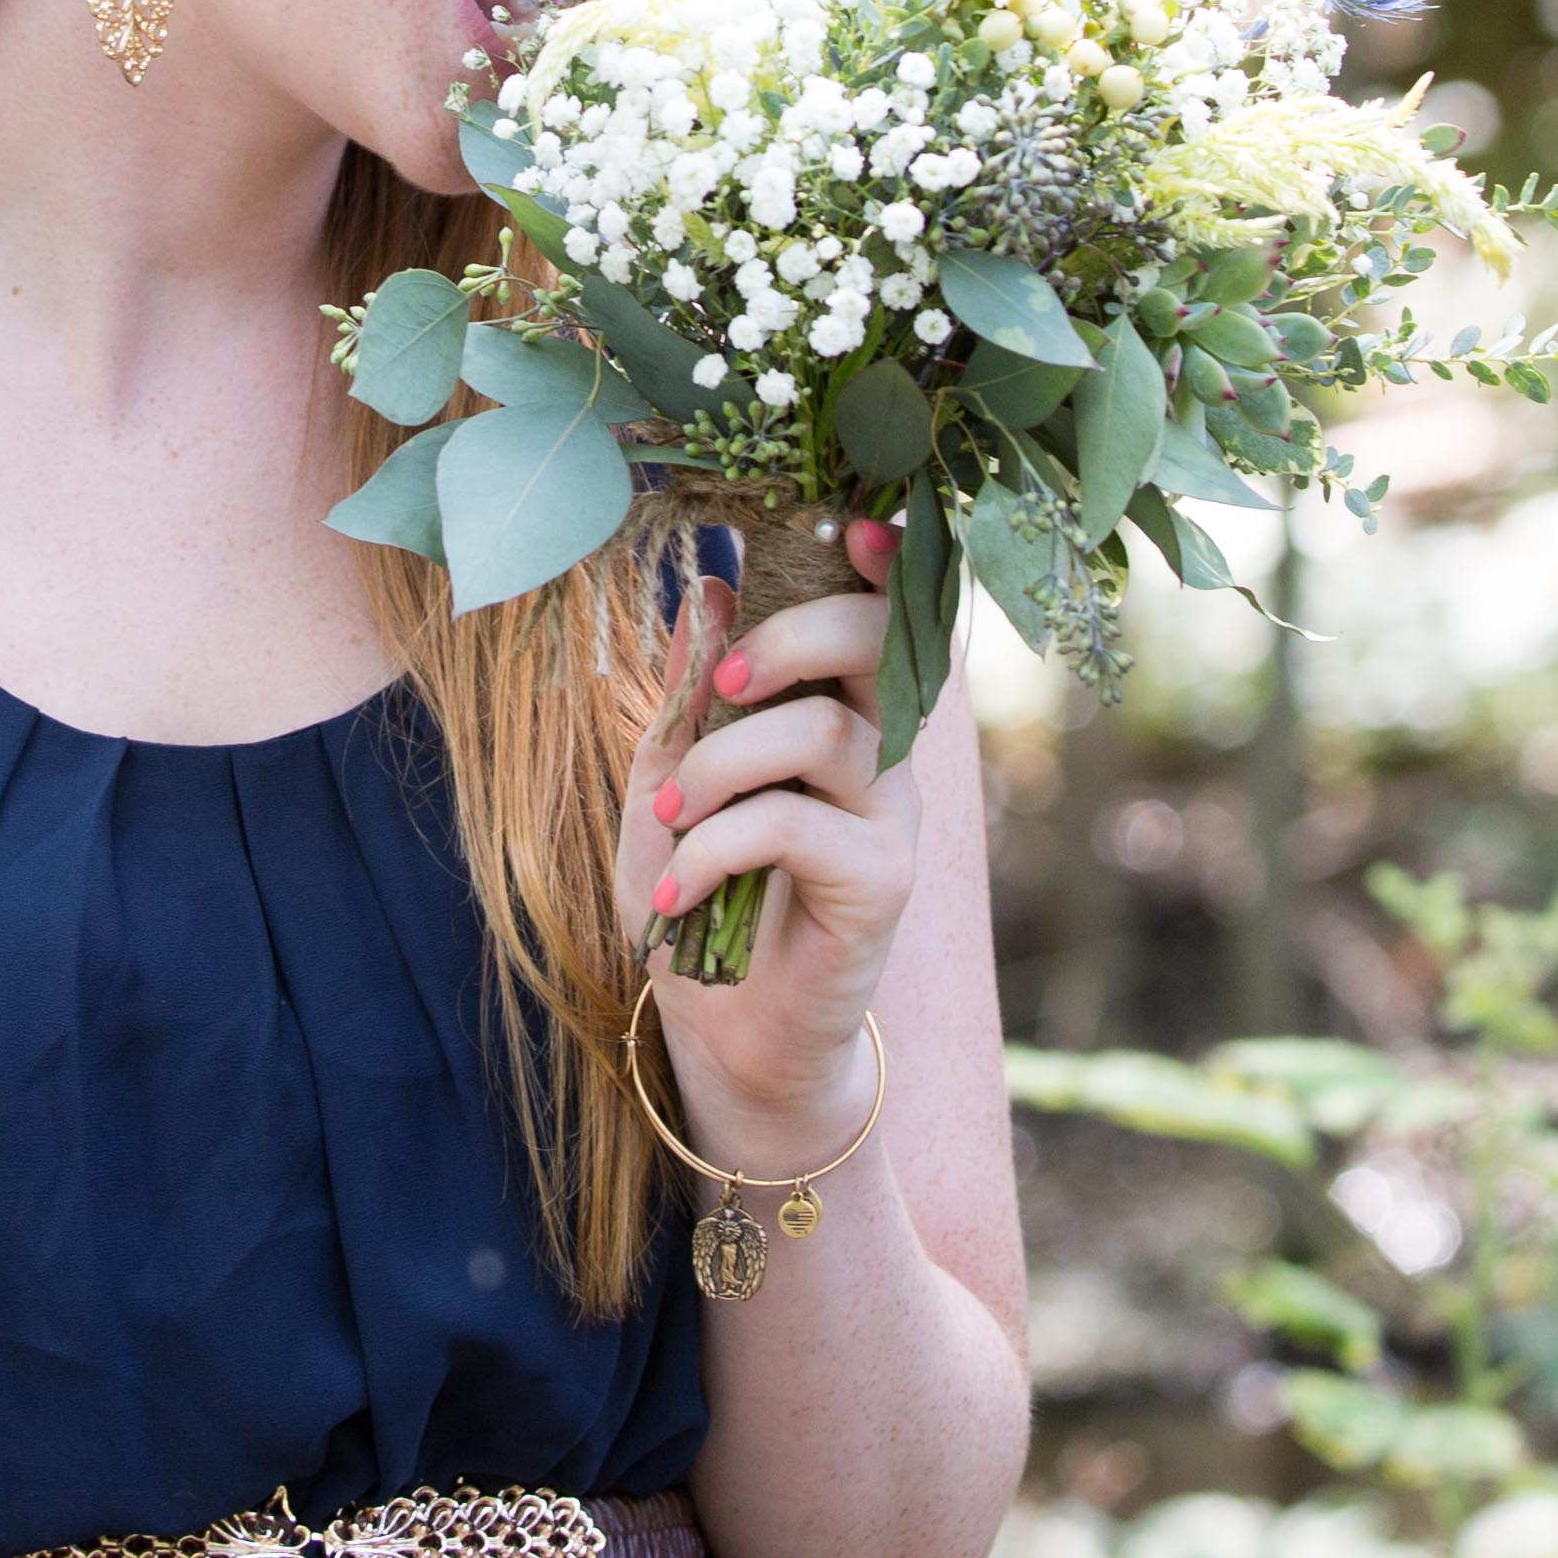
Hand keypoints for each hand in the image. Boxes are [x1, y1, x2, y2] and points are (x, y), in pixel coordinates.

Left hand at [617, 534, 920, 1153]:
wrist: (721, 1033)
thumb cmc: (697, 900)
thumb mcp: (667, 783)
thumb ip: (691, 695)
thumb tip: (706, 589)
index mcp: (841, 713)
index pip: (885, 617)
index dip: (881, 564)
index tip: (848, 525)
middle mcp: (884, 755)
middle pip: (883, 644)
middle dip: (799, 633)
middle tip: (727, 677)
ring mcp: (891, 818)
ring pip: (826, 733)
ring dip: (723, 762)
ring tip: (666, 817)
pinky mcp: (880, 883)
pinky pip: (797, 825)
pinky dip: (717, 844)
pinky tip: (677, 889)